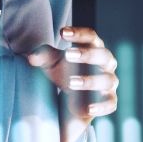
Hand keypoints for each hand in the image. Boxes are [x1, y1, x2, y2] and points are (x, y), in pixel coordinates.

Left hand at [28, 25, 118, 141]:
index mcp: (93, 48)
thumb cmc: (64, 71)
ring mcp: (109, 82)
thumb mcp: (51, 62)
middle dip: (87, 54)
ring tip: (70, 83)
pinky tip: (88, 109)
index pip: (90, 36)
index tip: (62, 32)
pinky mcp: (109, 100)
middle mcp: (106, 64)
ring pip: (107, 80)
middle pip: (103, 55)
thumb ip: (42, 56)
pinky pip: (110, 103)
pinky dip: (101, 106)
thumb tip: (31, 57)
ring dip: (90, 81)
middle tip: (68, 55)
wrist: (71, 97)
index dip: (78, 34)